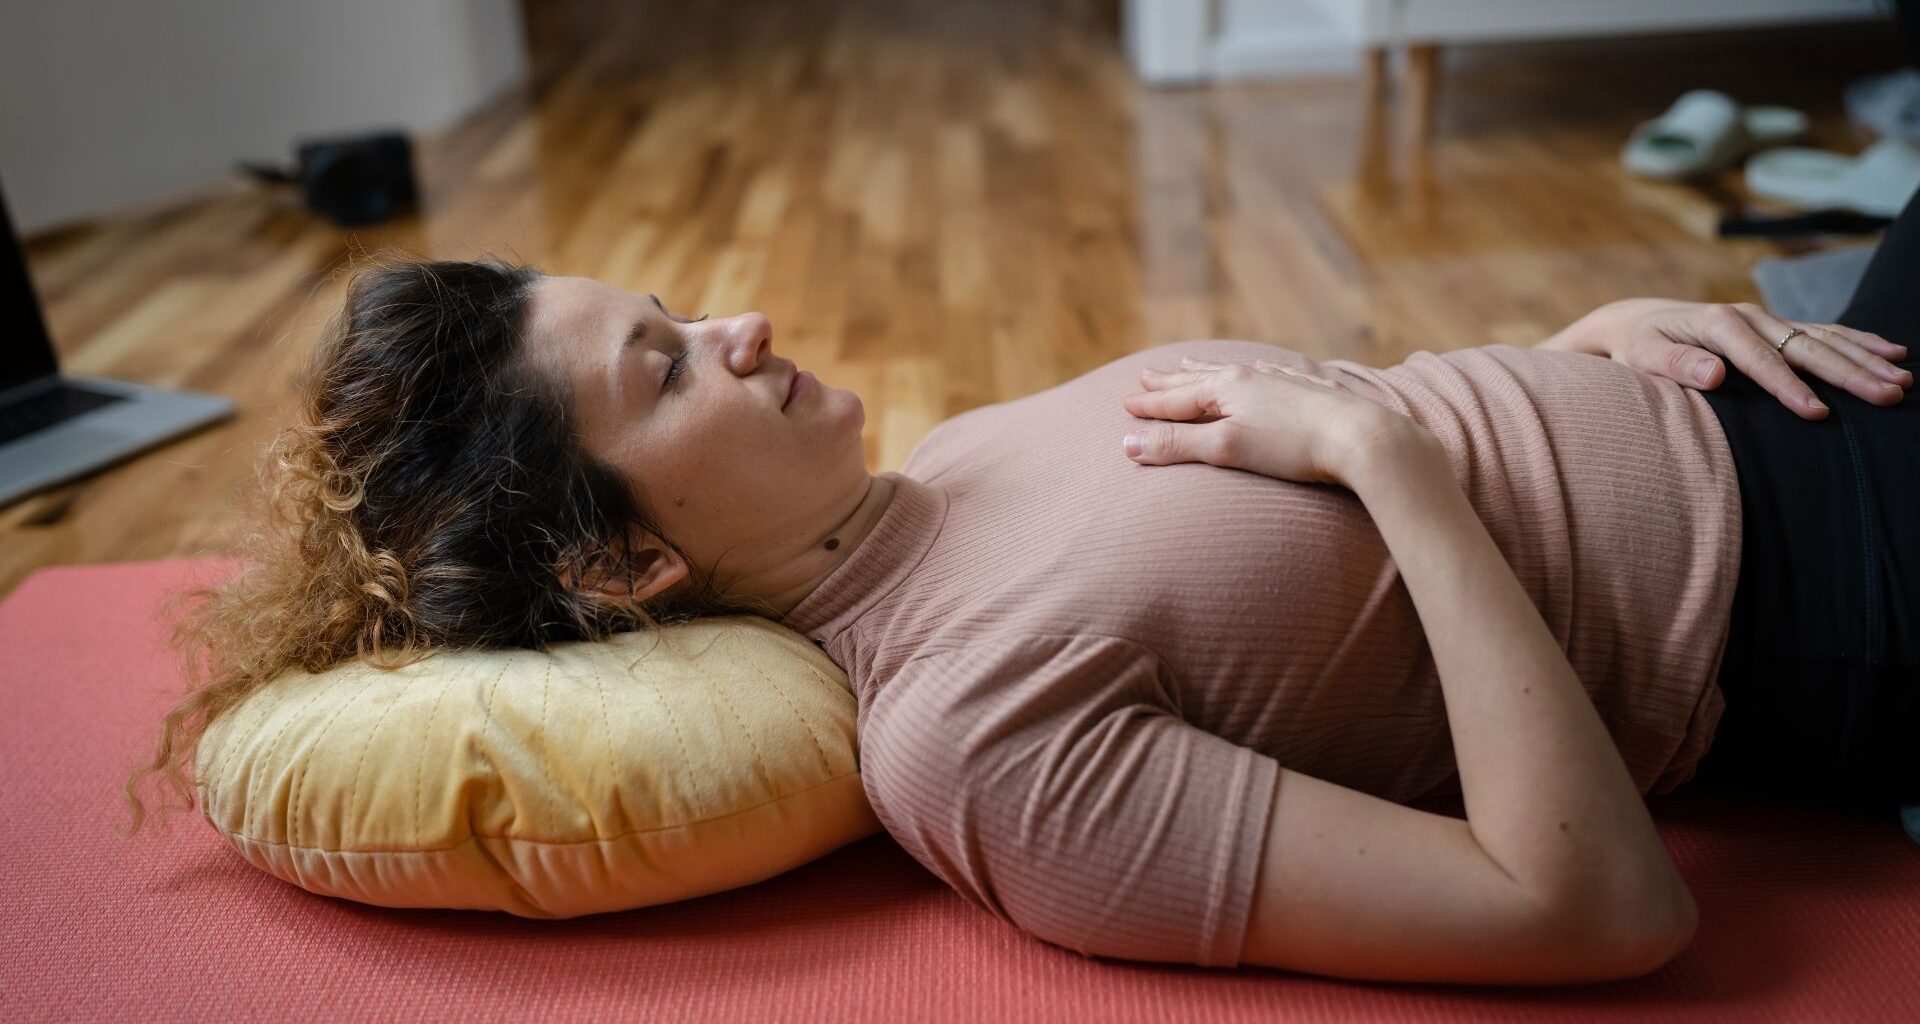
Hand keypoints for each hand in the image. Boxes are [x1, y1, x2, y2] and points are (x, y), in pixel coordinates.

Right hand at [1121, 356, 1426, 486]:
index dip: (1149, 405)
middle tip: (1145, 375)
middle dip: (1170, 381)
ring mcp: (1283, 383)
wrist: (1361, 438)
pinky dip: (1257, 371)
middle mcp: (1252, 378)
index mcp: (1227, 389)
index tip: (1124, 404)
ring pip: (1236, 373)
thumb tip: (1127, 443)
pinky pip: (1274, 374)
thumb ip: (1176, 446)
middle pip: (1201, 379)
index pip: (1177, 399)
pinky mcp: (1312, 393)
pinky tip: (1260, 368)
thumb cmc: (1291, 447)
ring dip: (1207, 371)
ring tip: (1189, 364)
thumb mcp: (1225, 448)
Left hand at [1541, 299, 1910, 420]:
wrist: (1639, 321)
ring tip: (1903, 380)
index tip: (1817, 413)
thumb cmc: (1638, 346)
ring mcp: (1767, 320)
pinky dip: (1859, 341)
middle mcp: (1751, 317)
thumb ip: (1676, 364)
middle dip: (1850, 373)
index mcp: (1720, 324)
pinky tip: (1892, 352)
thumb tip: (1714, 374)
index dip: (1789, 388)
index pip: (1762, 360)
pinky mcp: (1776, 328)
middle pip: (1807, 347)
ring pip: (1825, 338)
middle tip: (1889, 396)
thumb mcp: (1643, 355)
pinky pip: (1825, 333)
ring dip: (1865, 359)